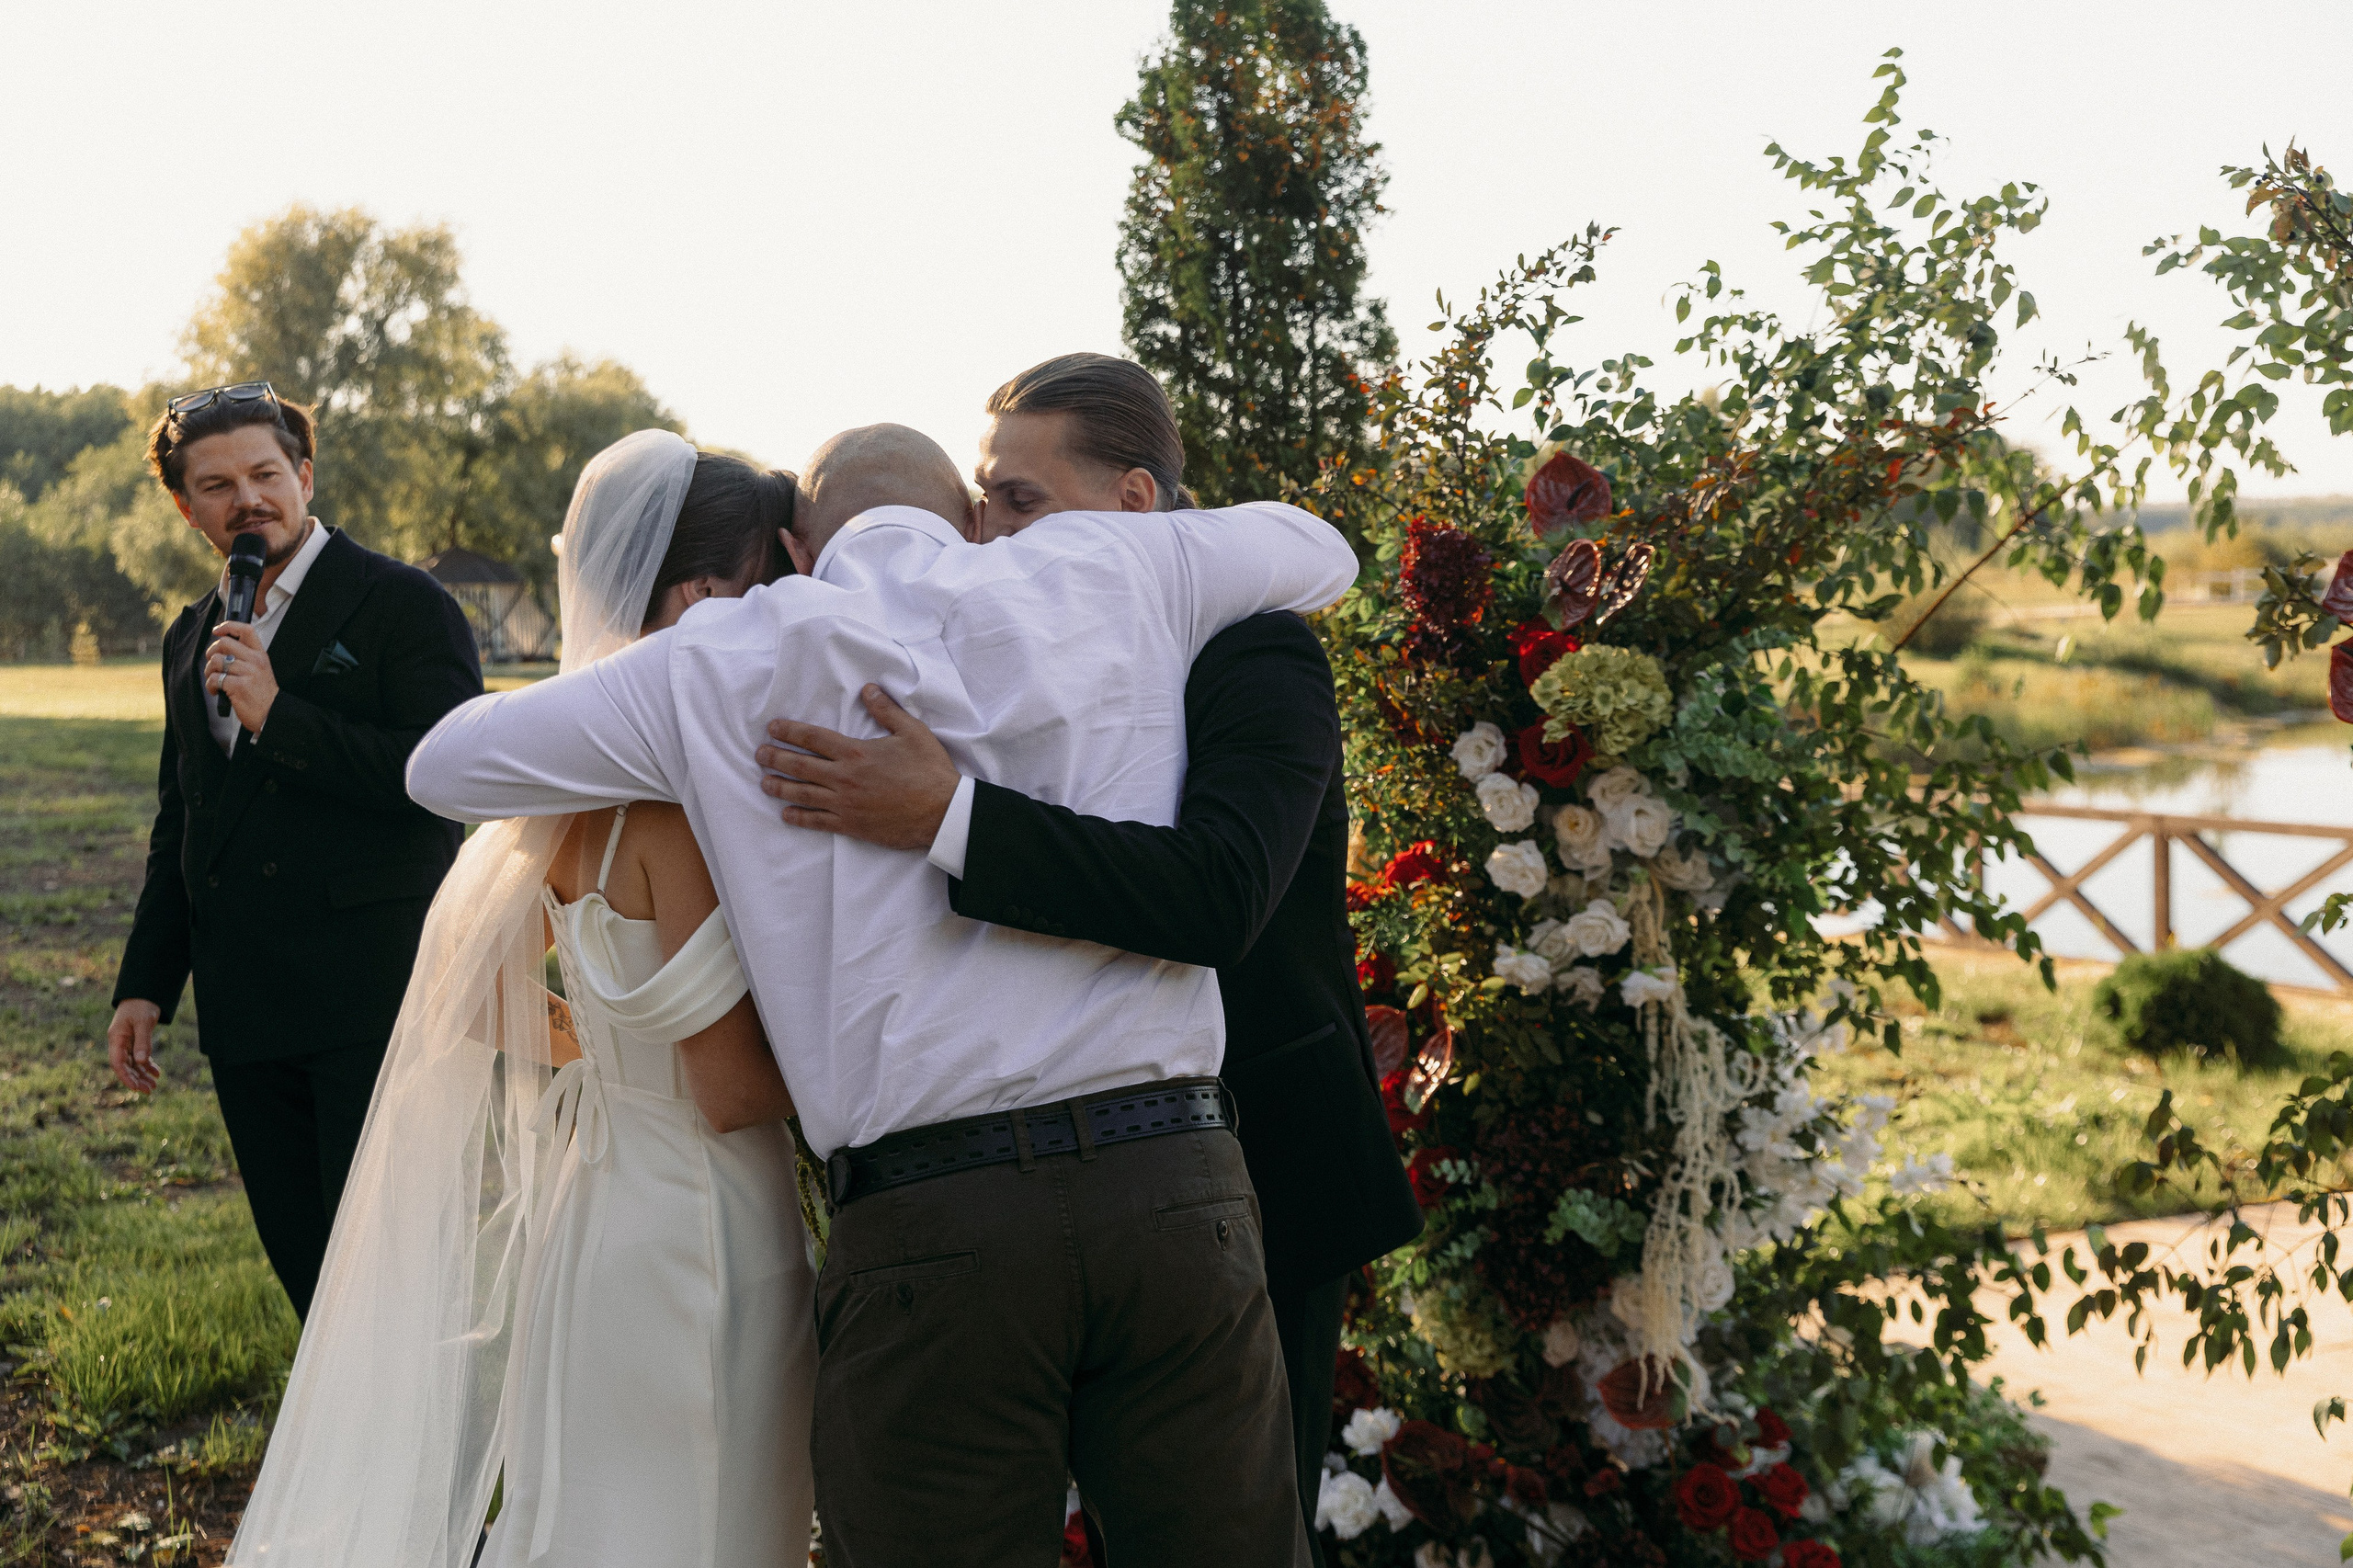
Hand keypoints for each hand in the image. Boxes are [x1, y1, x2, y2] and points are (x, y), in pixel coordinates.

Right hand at [107, 999, 161, 1092]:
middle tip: (149, 1090)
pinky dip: (147, 1066)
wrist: (143, 993)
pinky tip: (156, 1073)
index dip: (125, 1077)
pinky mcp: (135, 1041)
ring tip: (153, 1086)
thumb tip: (141, 1062)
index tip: (135, 1088)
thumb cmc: (141, 1005)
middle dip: (136, 1079)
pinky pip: (140, 1057)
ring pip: (133, 1064)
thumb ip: (142, 1042)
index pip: (117, 1063)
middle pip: (125, 1066)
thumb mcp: (143, 1022)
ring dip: (142, 1075)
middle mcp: (119, 1043)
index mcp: (116, 1038)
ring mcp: (126, 1042)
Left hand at [205, 620, 278, 734]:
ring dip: (209, 671)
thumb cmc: (263, 695)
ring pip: (216, 661)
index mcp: (260, 655)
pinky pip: (214, 679)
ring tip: (214, 680)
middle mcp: (255, 661)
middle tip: (213, 664)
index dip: (228, 626)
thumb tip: (222, 650)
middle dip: (211, 652)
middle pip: (224, 643)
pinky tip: (216, 691)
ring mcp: (247, 673)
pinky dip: (211, 686)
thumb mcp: (261, 671)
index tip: (217, 631)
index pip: (246, 630)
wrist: (272, 715)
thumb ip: (246, 658)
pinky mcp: (238, 686)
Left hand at [755, 685, 959, 849]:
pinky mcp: (851, 825)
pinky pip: (817, 821)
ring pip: (802, 794)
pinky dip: (798, 818)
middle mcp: (844, 777)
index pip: (813, 738)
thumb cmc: (929, 771)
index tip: (773, 728)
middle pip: (800, 765)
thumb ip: (886, 710)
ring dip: (779, 787)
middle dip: (776, 758)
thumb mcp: (912, 732)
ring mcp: (845, 803)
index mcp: (855, 752)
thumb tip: (868, 689)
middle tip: (760, 754)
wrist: (941, 812)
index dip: (790, 731)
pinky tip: (786, 814)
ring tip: (764, 782)